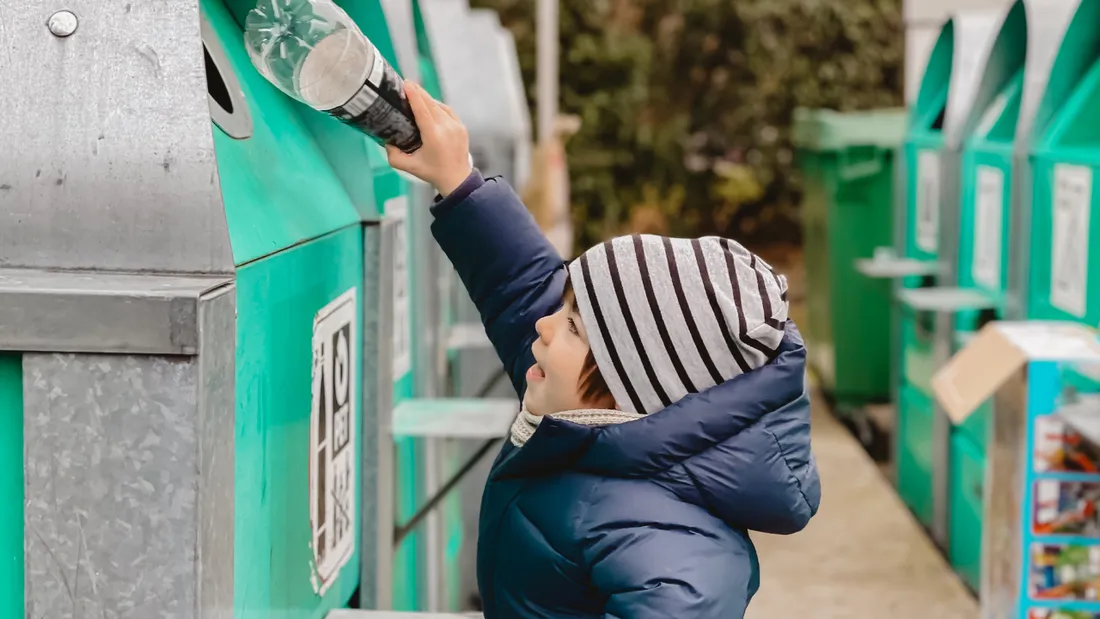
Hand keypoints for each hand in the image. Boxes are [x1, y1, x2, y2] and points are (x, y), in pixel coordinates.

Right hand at [387, 82, 472, 196]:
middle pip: (430, 104)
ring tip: (416, 93)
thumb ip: (394, 156)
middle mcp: (446, 128)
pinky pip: (448, 111)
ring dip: (427, 99)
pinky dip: (437, 106)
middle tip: (407, 84)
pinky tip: (430, 104)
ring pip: (439, 106)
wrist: (457, 179)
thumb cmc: (432, 172)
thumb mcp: (410, 167)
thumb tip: (386, 142)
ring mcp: (456, 126)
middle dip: (418, 92)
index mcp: (433, 136)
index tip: (406, 83)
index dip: (414, 95)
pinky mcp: (461, 127)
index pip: (422, 110)